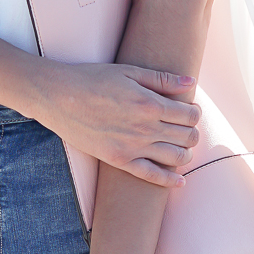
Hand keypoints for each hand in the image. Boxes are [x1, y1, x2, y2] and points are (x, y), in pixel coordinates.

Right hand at [28, 62, 200, 185]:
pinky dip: (170, 181)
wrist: (58, 97)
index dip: (195, 112)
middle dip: (193, 132)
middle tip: (186, 127)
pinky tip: (179, 181)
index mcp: (150, 104)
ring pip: (176, 158)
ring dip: (186, 153)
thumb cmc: (92, 79)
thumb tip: (191, 84)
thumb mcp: (128, 72)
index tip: (189, 110)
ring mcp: (132, 147)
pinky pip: (152, 176)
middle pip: (187, 137)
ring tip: (182, 146)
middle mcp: (145, 128)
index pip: (189, 115)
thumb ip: (162, 79)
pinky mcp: (119, 161)